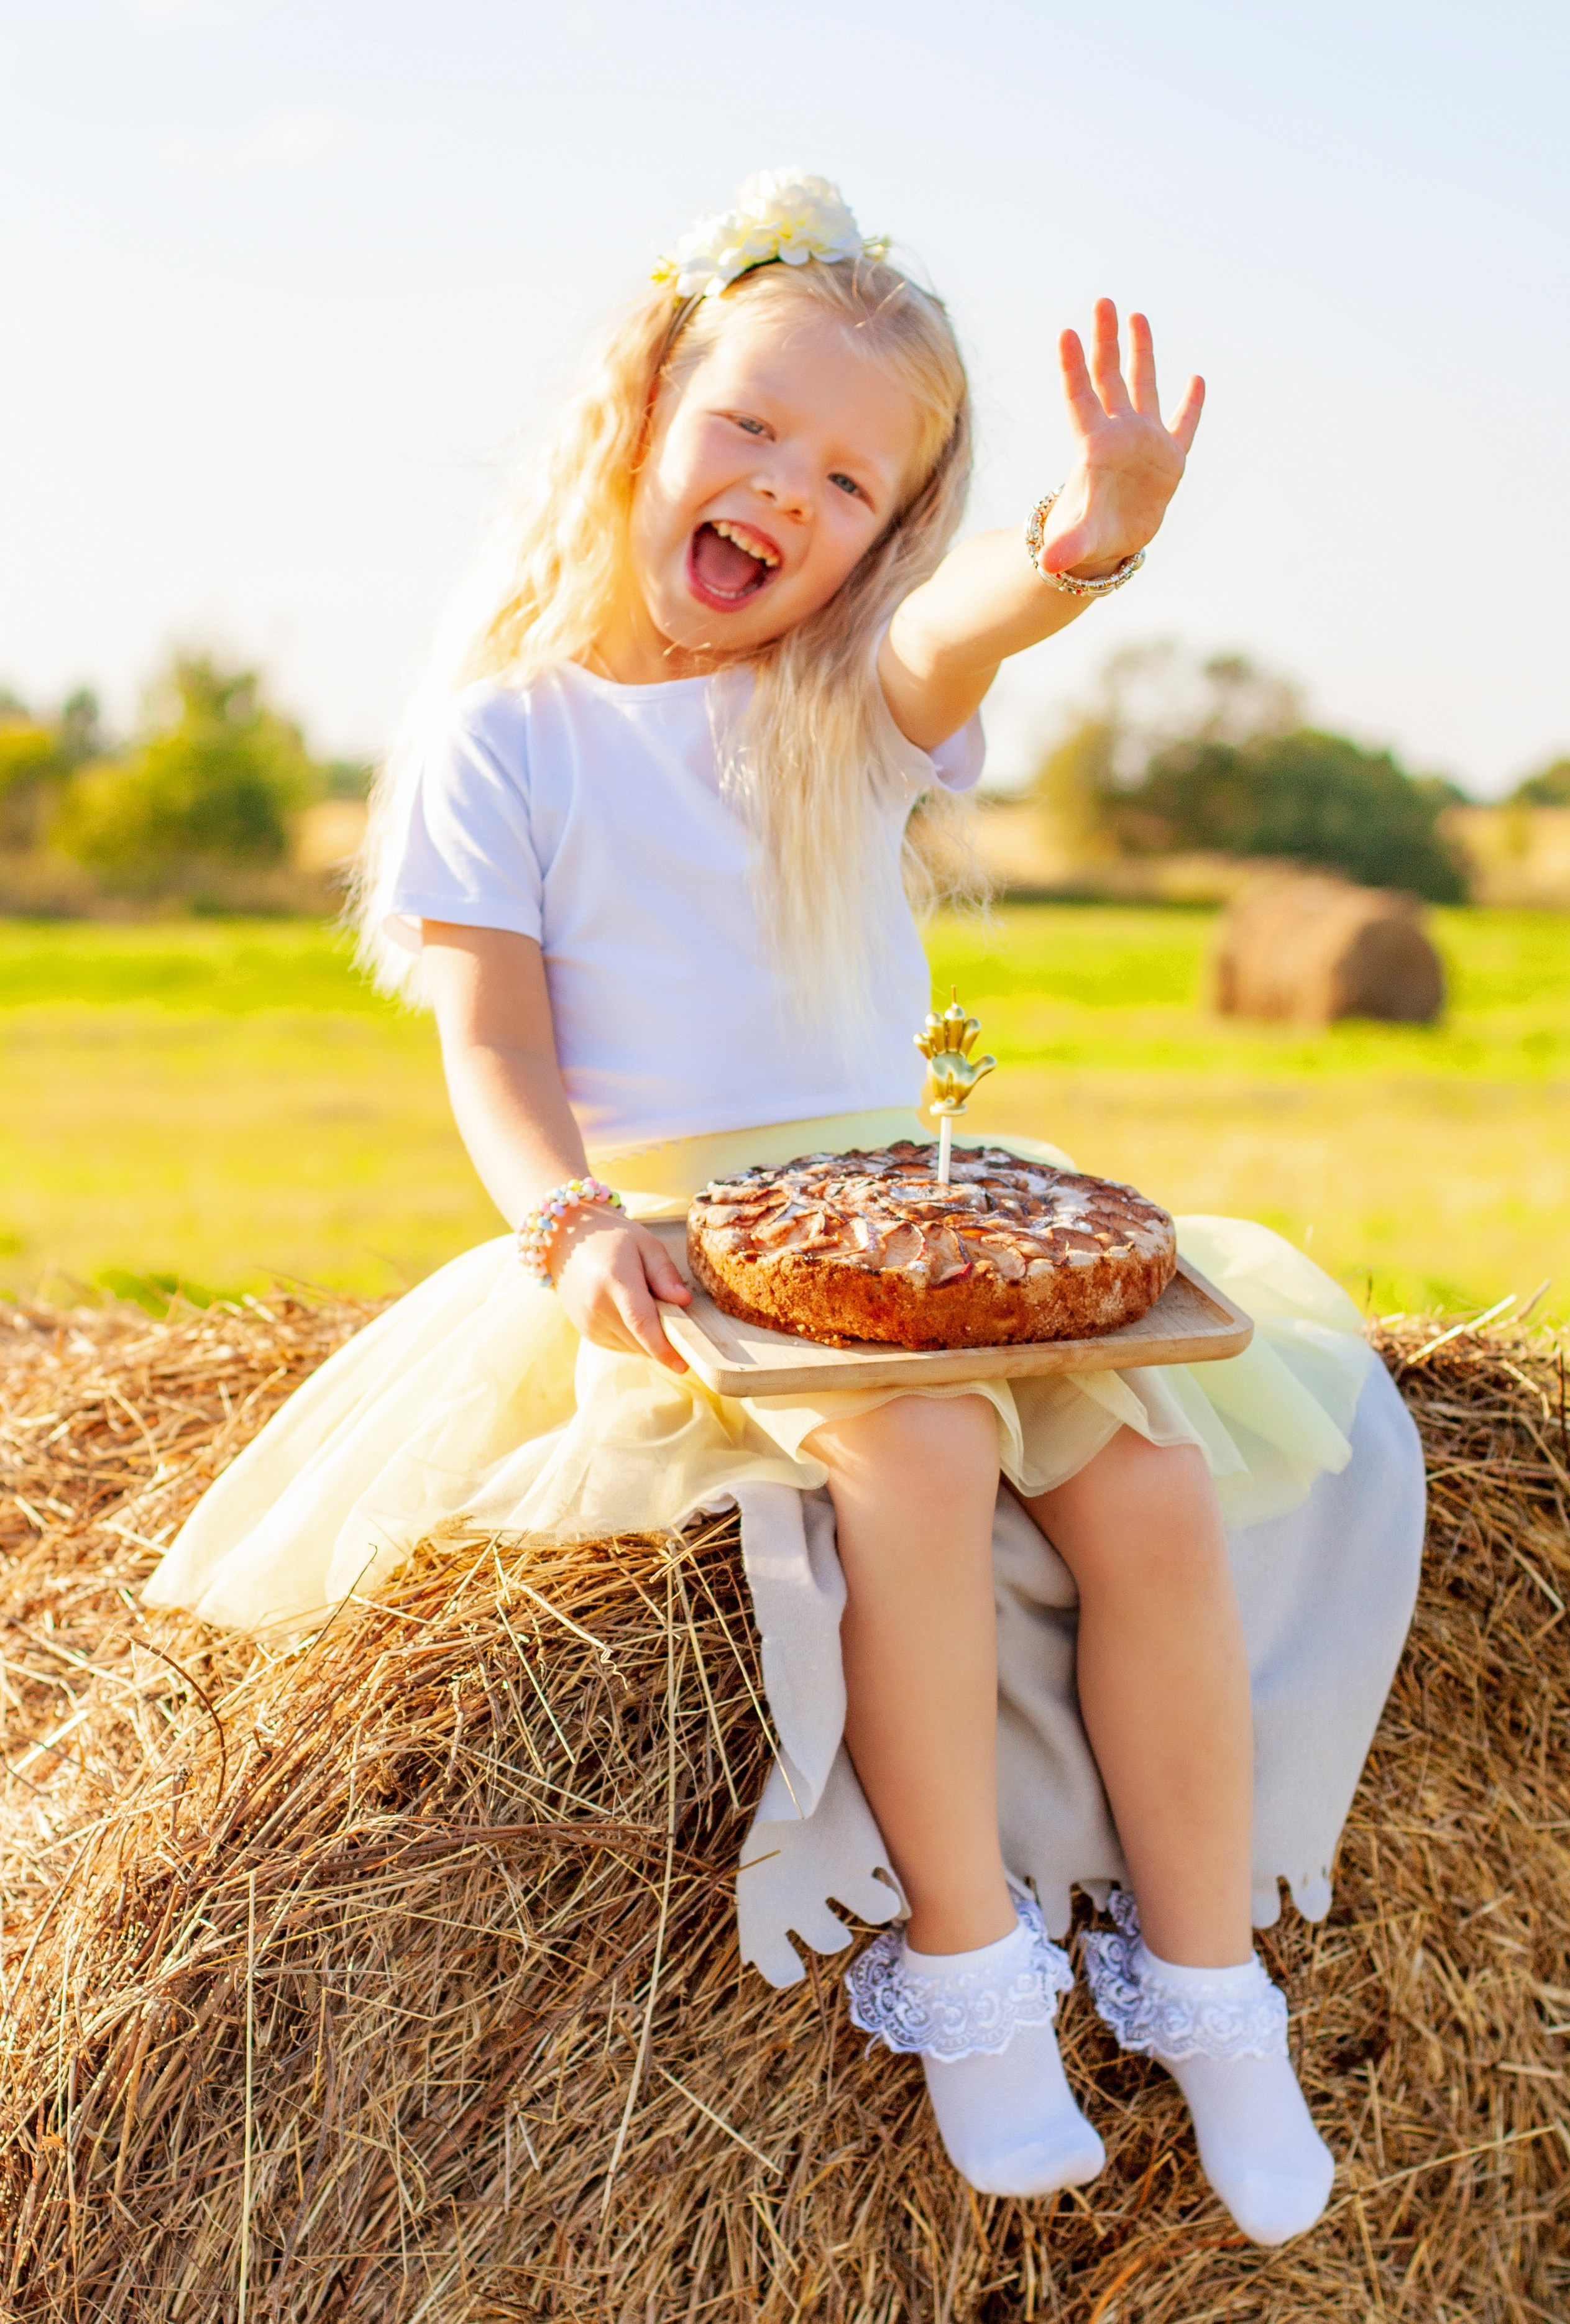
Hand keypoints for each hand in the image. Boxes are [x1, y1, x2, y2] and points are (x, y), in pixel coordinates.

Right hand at [551, 1210, 692, 1372]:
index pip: (641, 1322)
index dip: (663, 1348)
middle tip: (672, 1311)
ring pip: (633, 1347)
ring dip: (649, 1337)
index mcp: (614, 1279)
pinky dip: (634, 1336)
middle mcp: (596, 1306)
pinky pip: (622, 1345)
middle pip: (640, 1340)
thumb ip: (664, 1273)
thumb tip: (684, 1301)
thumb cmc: (613, 1240)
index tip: (683, 1365)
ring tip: (645, 1303)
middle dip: (664, 1337)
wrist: (567, 1242)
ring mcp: (588, 1322)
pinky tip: (630, 1310)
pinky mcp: (586, 1332)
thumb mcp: (646, 1244)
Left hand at [1034, 299, 1203, 579]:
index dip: (1073, 368)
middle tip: (1102, 301)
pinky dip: (1191, 404)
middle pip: (1110, 378)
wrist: (1108, 547)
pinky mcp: (1169, 458)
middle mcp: (1118, 435)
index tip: (1065, 333)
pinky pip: (1184, 425)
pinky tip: (1197, 378)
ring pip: (1143, 387)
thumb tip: (1048, 567)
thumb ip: (1066, 549)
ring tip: (1136, 316)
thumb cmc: (1086, 540)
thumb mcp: (1078, 544)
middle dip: (1106, 340)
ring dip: (1141, 352)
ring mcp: (1144, 442)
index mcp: (1093, 448)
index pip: (1080, 400)